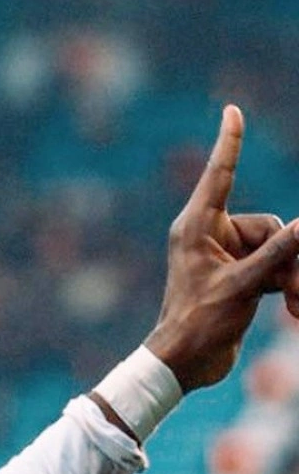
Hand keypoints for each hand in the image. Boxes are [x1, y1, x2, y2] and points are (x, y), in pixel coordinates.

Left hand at [145, 105, 298, 391]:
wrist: (185, 364)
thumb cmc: (200, 323)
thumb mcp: (244, 285)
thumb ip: (280, 253)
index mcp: (197, 228)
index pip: (219, 175)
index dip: (230, 142)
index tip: (232, 110)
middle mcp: (210, 235)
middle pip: (271, 227)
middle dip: (291, 258)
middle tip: (298, 291)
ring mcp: (225, 256)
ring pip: (279, 250)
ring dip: (293, 277)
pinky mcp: (238, 276)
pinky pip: (276, 268)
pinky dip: (289, 286)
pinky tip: (297, 311)